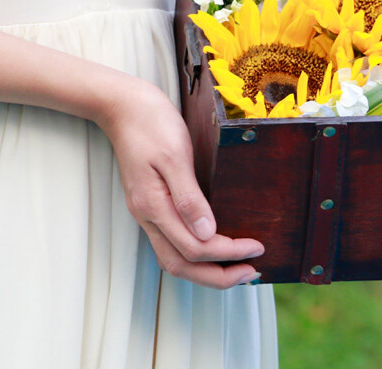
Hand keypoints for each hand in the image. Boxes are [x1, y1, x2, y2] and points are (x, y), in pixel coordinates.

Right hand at [98, 77, 264, 288]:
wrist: (124, 106)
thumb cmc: (152, 124)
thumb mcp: (174, 155)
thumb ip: (189, 197)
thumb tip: (207, 234)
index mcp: (153, 206)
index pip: (194, 248)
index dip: (228, 254)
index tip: (257, 247)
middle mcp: (148, 216)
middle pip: (182, 265)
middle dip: (218, 275)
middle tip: (253, 270)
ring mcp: (148, 212)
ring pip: (175, 258)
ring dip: (207, 268)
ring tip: (239, 264)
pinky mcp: (152, 204)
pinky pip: (173, 241)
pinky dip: (197, 252)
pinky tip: (216, 243)